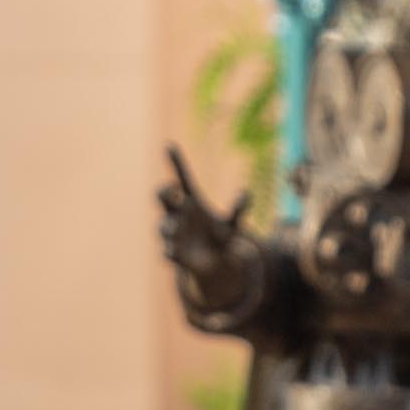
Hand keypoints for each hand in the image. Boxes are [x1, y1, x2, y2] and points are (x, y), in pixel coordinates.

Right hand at [157, 146, 254, 288]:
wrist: (215, 264)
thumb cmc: (222, 238)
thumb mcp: (232, 224)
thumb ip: (238, 209)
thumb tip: (246, 193)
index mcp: (191, 203)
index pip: (182, 179)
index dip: (176, 163)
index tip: (170, 145)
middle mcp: (178, 215)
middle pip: (162, 197)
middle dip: (163, 192)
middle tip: (173, 192)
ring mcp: (173, 234)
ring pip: (163, 226)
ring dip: (168, 227)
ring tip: (175, 229)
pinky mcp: (174, 254)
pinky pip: (167, 252)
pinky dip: (170, 252)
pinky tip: (172, 251)